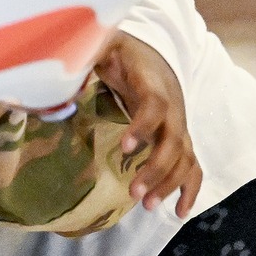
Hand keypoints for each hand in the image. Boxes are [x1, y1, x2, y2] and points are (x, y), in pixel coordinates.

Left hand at [94, 30, 201, 216]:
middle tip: (133, 192)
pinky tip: (178, 211)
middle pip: (173, 141)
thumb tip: (63, 62)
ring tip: (145, 205)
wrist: (154, 55)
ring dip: (169, 184)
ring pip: (184, 158)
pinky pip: (192, 166)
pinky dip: (189, 189)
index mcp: (153, 84)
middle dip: (156, 169)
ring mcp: (179, 126)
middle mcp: (173, 108)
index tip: (124, 148)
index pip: (155, 106)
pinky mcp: (180, 139)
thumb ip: (88, 49)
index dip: (143, 126)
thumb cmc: (124, 53)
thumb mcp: (106, 44)